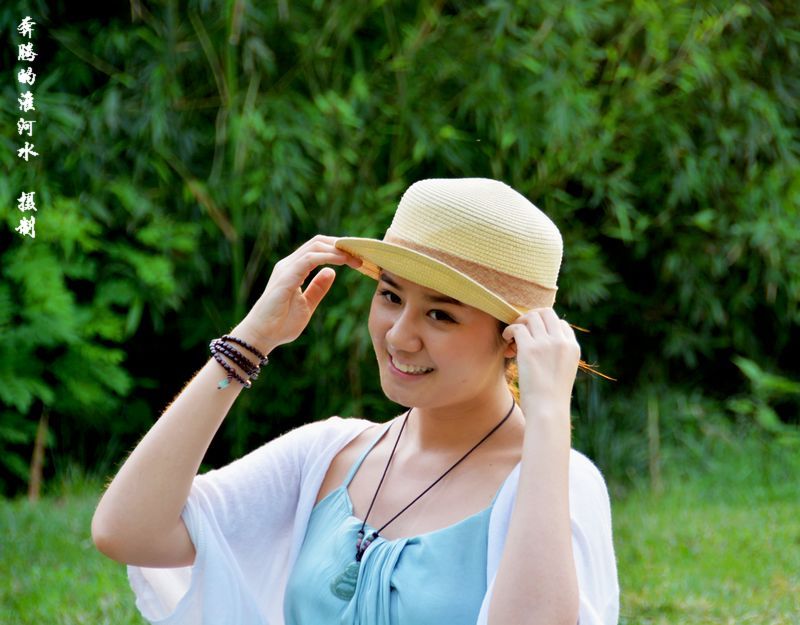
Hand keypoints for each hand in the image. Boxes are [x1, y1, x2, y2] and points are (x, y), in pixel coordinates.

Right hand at [234, 235, 361, 351]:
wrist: (262, 336)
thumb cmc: (280, 324)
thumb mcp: (307, 304)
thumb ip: (318, 288)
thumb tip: (331, 272)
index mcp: (294, 269)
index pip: (317, 248)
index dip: (338, 249)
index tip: (357, 257)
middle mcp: (289, 264)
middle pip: (318, 242)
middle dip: (341, 245)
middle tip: (361, 254)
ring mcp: (286, 268)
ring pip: (315, 246)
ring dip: (338, 250)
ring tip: (356, 258)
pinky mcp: (286, 276)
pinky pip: (310, 259)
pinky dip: (329, 257)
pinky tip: (343, 261)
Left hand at [502, 308, 580, 418]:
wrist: (548, 410)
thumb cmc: (551, 397)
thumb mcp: (563, 372)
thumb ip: (558, 355)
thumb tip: (541, 345)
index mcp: (573, 347)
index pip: (560, 323)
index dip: (545, 327)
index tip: (534, 338)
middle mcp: (561, 341)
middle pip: (546, 313)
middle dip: (531, 318)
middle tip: (522, 331)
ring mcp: (546, 343)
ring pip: (530, 317)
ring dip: (519, 323)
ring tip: (513, 338)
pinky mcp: (530, 349)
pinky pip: (517, 327)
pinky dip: (509, 331)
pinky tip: (507, 341)